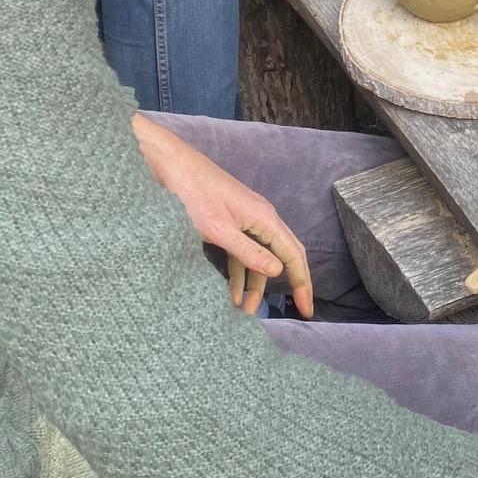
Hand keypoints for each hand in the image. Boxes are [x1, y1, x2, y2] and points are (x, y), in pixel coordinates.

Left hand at [133, 115, 313, 317]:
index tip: (307, 309)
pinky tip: (230, 292)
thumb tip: (277, 271)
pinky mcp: (230, 222)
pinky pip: (241, 252)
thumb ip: (249, 252)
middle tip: (293, 312)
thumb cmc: (193, 194)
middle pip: (283, 256)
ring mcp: (245, 219)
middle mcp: (261, 218)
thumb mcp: (219, 230)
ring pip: (259, 257)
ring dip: (255, 284)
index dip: (303, 282)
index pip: (293, 255)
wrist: (171, 166)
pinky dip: (238, 273)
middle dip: (287, 285)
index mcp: (265, 218)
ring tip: (245, 311)